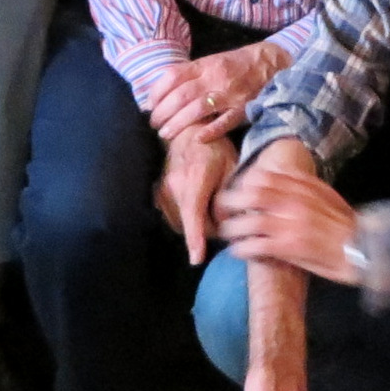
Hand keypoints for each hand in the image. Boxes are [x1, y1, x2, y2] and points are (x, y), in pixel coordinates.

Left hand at [148, 42, 287, 142]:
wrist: (271, 62)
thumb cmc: (236, 64)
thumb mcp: (212, 61)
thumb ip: (190, 75)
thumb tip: (161, 93)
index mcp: (206, 65)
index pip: (173, 76)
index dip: (157, 91)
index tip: (148, 105)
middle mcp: (215, 78)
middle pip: (181, 95)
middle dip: (163, 112)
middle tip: (154, 124)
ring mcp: (230, 94)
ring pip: (198, 109)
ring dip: (178, 123)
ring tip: (165, 134)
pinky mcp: (244, 108)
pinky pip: (225, 122)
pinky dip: (210, 131)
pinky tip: (197, 139)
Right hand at [155, 131, 236, 264]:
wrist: (186, 132)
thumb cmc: (213, 147)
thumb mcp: (231, 166)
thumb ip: (229, 195)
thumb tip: (226, 222)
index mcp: (195, 179)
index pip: (194, 214)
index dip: (195, 239)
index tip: (196, 259)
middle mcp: (174, 187)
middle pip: (192, 224)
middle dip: (209, 229)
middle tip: (224, 218)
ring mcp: (163, 191)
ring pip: (182, 223)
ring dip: (197, 224)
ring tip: (211, 208)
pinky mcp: (158, 194)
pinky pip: (175, 217)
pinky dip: (187, 219)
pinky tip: (198, 206)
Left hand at [216, 163, 359, 283]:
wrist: (363, 249)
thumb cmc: (346, 224)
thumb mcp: (328, 195)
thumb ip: (305, 184)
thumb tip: (282, 174)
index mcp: (303, 188)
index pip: (266, 177)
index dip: (246, 182)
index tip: (237, 189)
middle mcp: (294, 202)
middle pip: (253, 195)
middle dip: (231, 201)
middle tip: (220, 209)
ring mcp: (291, 225)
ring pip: (251, 221)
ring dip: (233, 227)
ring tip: (224, 233)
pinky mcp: (290, 248)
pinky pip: (257, 245)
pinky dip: (243, 248)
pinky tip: (236, 251)